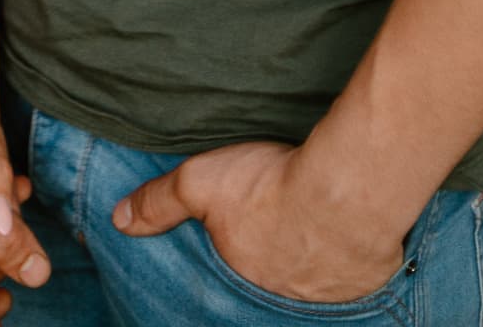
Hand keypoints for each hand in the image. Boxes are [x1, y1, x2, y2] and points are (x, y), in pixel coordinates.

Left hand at [111, 141, 406, 305]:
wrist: (348, 190)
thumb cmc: (271, 187)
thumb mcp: (201, 183)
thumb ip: (159, 202)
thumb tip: (119, 220)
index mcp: (241, 281)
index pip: (226, 284)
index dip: (229, 262)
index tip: (237, 242)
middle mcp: (282, 299)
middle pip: (268, 284)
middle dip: (267, 263)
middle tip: (271, 236)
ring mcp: (325, 297)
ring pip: (308, 283)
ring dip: (305, 262)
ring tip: (302, 233)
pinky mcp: (363, 285)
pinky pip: (348, 280)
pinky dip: (342, 261)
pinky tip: (339, 237)